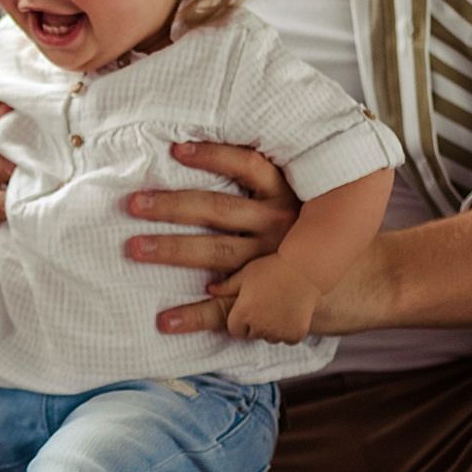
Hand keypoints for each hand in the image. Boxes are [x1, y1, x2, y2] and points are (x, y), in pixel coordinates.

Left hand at [128, 141, 300, 334]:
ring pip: (217, 252)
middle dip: (174, 206)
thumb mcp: (288, 195)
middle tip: (134, 203)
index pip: (247, 167)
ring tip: (134, 248)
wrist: (337, 275)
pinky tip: (163, 321)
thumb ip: (255, 176)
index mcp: (281, 195)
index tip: (175, 150)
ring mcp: (269, 263)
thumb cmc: (297, 224)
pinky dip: (192, 316)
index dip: (213, 156)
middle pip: (219, 211)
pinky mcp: (262, 299)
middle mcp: (276, 226)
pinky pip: (225, 308)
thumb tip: (194, 150)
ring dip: (173, 249)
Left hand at [217, 254, 318, 343]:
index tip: (246, 311)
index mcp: (243, 313)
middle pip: (251, 334)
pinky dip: (288, 331)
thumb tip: (209, 290)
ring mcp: (278, 332)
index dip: (239, 321)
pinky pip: (287, 339)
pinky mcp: (295, 335)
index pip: (234, 329)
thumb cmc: (272, 267)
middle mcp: (259, 326)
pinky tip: (291, 313)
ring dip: (271, 329)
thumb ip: (227, 286)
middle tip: (264, 307)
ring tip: (278, 308)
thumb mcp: (246, 273)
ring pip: (270, 338)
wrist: (305, 270)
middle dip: (254, 325)